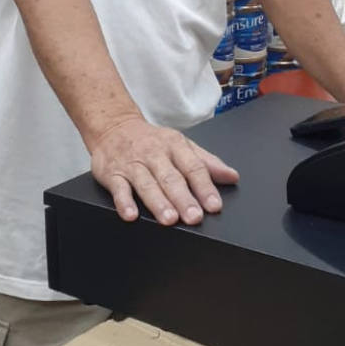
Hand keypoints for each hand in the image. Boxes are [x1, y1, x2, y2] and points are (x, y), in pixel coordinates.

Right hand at [90, 116, 239, 226]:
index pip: (193, 167)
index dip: (205, 187)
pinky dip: (124, 202)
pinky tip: (131, 214)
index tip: (214, 205)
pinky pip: (119, 188)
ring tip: (169, 219)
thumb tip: (232, 176)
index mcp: (175, 146)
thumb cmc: (152, 140)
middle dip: (183, 198)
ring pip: (147, 184)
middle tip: (194, 217)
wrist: (114, 126)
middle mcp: (155, 154)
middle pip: (171, 178)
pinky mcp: (113, 174)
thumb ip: (207, 162)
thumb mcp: (181, 145)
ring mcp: (133, 164)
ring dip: (158, 202)